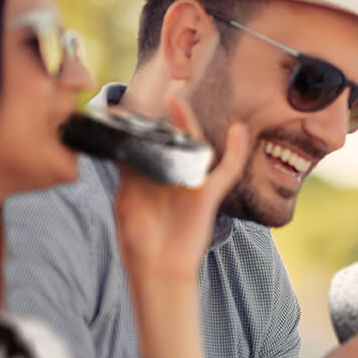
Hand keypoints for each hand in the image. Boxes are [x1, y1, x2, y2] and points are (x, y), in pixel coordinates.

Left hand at [114, 93, 247, 279]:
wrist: (158, 270)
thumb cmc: (139, 241)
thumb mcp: (126, 201)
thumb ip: (128, 173)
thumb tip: (121, 145)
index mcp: (148, 176)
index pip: (144, 143)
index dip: (136, 124)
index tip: (118, 107)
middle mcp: (170, 175)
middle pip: (170, 137)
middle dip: (164, 115)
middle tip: (155, 88)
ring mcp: (190, 182)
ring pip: (194, 146)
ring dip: (187, 122)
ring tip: (175, 99)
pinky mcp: (207, 194)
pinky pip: (226, 170)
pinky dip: (236, 150)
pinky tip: (238, 130)